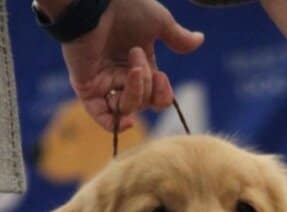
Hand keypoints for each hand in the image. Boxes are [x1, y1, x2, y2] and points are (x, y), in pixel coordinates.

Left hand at [61, 0, 203, 131]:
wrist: (97, 2)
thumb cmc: (126, 6)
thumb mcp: (159, 22)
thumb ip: (177, 37)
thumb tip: (200, 40)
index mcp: (139, 64)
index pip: (155, 96)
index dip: (162, 95)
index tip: (162, 80)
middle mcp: (121, 76)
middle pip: (143, 103)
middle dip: (146, 84)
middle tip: (136, 54)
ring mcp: (103, 83)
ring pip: (126, 108)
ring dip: (135, 91)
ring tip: (132, 67)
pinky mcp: (86, 87)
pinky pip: (101, 116)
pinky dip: (114, 124)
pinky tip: (129, 121)